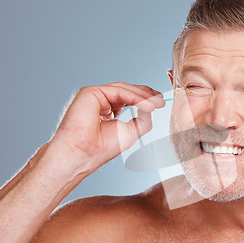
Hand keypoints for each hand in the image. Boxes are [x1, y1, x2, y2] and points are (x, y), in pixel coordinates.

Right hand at [50, 82, 164, 172]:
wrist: (82, 153)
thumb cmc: (101, 148)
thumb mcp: (130, 132)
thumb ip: (142, 119)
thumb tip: (151, 106)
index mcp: (106, 111)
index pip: (127, 98)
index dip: (144, 99)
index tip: (160, 102)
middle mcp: (99, 101)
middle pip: (126, 91)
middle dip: (146, 94)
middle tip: (161, 99)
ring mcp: (94, 96)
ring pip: (122, 89)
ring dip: (142, 95)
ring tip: (156, 103)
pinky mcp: (90, 93)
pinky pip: (117, 91)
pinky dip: (134, 96)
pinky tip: (146, 104)